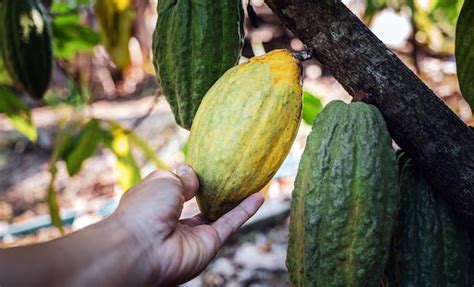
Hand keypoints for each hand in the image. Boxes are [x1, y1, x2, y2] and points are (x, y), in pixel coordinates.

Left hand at [114, 166, 264, 285]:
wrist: (143, 248)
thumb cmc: (145, 209)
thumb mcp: (164, 181)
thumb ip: (184, 177)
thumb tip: (194, 175)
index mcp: (155, 203)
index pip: (174, 188)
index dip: (187, 177)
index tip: (203, 163)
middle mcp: (173, 220)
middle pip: (198, 202)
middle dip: (212, 189)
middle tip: (230, 172)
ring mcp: (192, 234)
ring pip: (217, 213)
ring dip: (233, 199)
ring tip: (249, 181)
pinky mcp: (209, 243)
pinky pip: (230, 223)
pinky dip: (245, 210)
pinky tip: (259, 196)